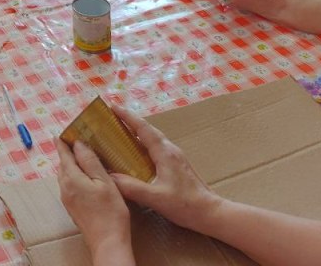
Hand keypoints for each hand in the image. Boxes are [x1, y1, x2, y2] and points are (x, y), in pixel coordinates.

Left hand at [57, 141, 132, 264]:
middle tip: (79, 140)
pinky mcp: (72, 208)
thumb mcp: (104, 182)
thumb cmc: (110, 212)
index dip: (64, 140)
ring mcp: (67, 199)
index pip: (63, 153)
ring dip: (71, 164)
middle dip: (68, 151)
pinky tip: (85, 177)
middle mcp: (64, 187)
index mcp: (71, 178)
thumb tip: (78, 143)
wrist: (108, 243)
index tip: (66, 129)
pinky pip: (68, 185)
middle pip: (63, 163)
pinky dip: (74, 175)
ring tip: (83, 156)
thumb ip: (90, 161)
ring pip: (65, 175)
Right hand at [110, 106, 221, 233]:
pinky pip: (157, 147)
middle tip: (112, 119)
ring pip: (153, 138)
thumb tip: (110, 177)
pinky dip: (144, 144)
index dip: (126, 116)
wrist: (210, 212)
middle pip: (148, 129)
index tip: (112, 106)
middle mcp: (170, 149)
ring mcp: (175, 156)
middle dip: (130, 121)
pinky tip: (138, 154)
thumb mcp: (156, 198)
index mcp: (164, 152)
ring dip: (137, 132)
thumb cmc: (185, 205)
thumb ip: (132, 187)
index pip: (142, 128)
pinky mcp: (177, 164)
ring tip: (122, 133)